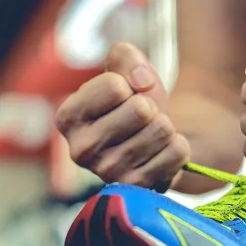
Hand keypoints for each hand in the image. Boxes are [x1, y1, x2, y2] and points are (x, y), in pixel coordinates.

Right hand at [55, 43, 189, 190]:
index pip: (115, 86)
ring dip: (164, 127)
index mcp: (68, 117)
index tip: (124, 97)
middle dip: (150, 106)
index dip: (130, 84)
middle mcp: (81, 150)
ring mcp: (109, 173)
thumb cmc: (132, 104)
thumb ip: (125, 57)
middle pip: (141, 109)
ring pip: (162, 129)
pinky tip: (160, 153)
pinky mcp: (138, 188)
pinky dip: (177, 147)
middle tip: (140, 119)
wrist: (153, 142)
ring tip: (150, 136)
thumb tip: (142, 81)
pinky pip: (177, 152)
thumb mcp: (123, 72)